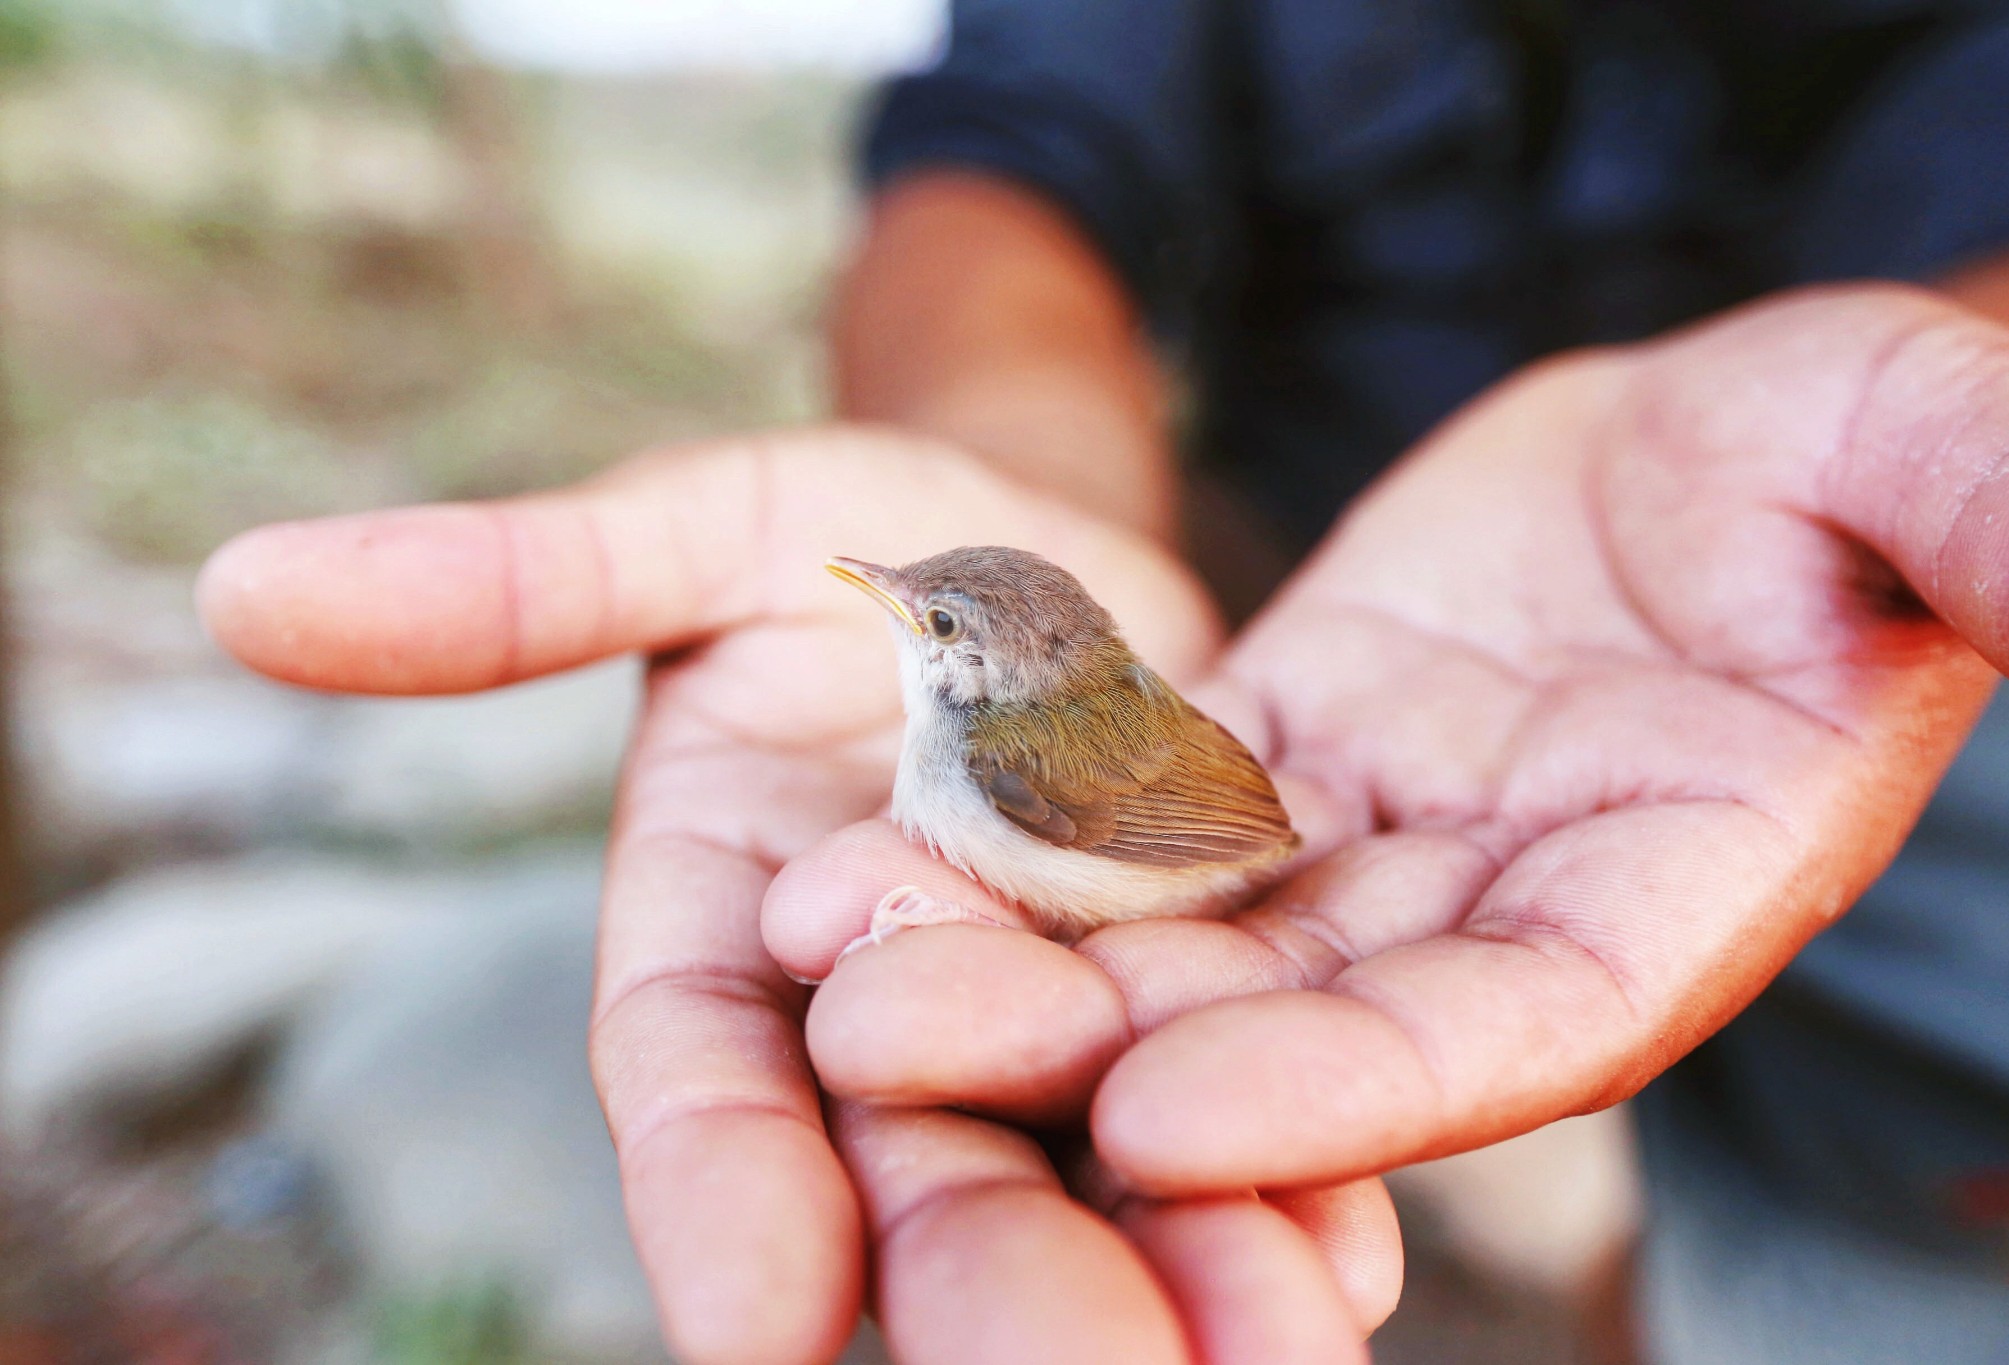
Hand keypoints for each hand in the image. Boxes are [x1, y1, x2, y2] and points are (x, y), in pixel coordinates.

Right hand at [198, 426, 1401, 1363]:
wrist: (1044, 566)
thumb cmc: (846, 543)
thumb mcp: (701, 527)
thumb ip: (518, 580)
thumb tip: (246, 589)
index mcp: (726, 934)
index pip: (693, 1079)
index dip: (714, 1187)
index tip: (756, 1316)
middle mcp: (875, 1023)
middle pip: (902, 1171)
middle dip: (976, 1282)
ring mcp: (1038, 1033)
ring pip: (1076, 1179)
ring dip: (1158, 1278)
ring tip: (1261, 1356)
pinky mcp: (1183, 1015)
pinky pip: (1223, 1121)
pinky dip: (1274, 1198)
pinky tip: (1344, 1270)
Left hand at [768, 286, 2008, 1208]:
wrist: (1688, 452)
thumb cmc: (1827, 455)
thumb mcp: (1909, 457)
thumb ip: (1994, 529)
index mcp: (1668, 897)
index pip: (1512, 1030)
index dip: (1351, 1081)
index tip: (1168, 1110)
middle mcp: (1494, 924)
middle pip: (1293, 1019)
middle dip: (1101, 1043)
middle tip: (890, 1048)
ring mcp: (1367, 867)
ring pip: (1174, 941)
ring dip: (1004, 958)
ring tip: (822, 961)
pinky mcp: (1266, 786)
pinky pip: (1126, 834)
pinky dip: (1007, 854)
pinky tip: (858, 855)